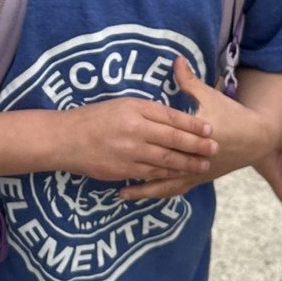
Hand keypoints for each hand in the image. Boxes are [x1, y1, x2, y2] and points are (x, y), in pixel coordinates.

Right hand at [57, 90, 215, 189]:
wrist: (66, 139)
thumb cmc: (95, 118)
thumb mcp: (122, 104)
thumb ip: (147, 110)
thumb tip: (172, 116)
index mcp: (136, 109)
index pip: (171, 117)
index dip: (193, 124)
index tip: (210, 128)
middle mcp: (136, 130)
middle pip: (174, 139)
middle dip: (197, 145)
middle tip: (215, 148)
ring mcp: (130, 152)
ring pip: (166, 159)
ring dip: (187, 163)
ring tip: (203, 165)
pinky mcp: (124, 170)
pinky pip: (151, 173)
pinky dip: (168, 175)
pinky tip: (179, 175)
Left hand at [114, 55, 268, 200]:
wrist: (255, 139)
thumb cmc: (231, 114)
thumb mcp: (209, 95)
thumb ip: (189, 81)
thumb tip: (175, 59)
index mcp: (195, 136)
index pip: (165, 137)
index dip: (141, 139)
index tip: (119, 137)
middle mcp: (194, 158)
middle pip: (161, 164)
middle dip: (136, 166)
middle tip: (109, 166)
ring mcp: (196, 172)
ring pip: (166, 183)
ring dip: (144, 188)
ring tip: (121, 192)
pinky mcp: (199, 179)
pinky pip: (175, 189)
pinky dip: (158, 193)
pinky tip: (141, 194)